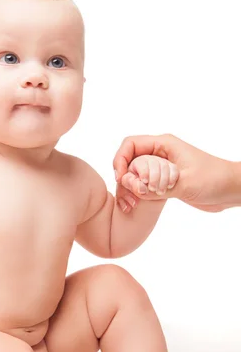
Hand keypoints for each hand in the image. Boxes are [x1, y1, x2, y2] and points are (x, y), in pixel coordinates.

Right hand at [113, 134, 237, 211]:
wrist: (230, 189)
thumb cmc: (214, 179)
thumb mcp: (186, 183)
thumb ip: (160, 187)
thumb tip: (137, 190)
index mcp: (163, 145)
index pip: (130, 145)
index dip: (120, 160)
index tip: (122, 178)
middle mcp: (159, 154)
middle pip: (128, 161)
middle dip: (124, 179)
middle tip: (130, 198)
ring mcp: (160, 168)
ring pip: (134, 175)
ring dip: (129, 189)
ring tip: (131, 205)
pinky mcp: (163, 182)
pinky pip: (143, 185)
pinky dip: (137, 194)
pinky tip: (136, 206)